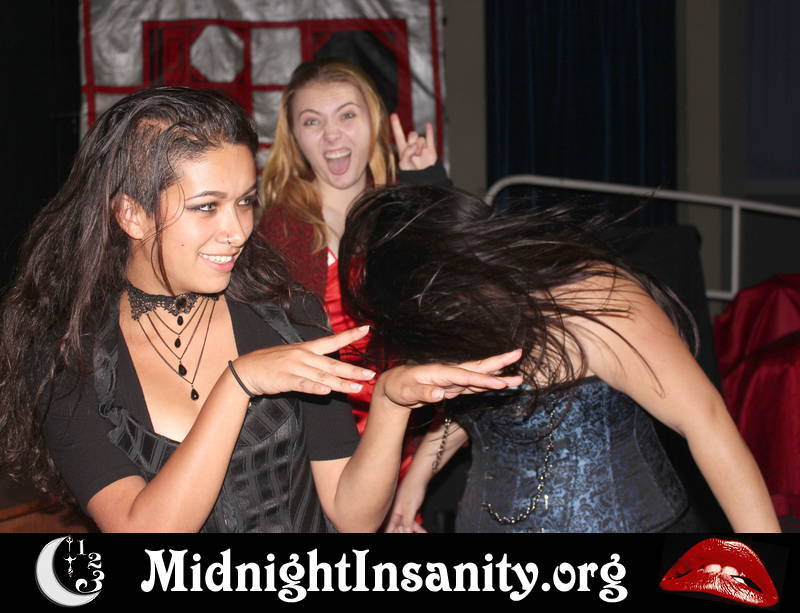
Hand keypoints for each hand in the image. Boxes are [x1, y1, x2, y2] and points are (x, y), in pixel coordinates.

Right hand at [233, 326, 375, 396]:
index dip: (349, 335)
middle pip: (333, 364)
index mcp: (307, 348)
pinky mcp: (286, 380)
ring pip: (323, 376)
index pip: (332, 341)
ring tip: (357, 388)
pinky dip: (316, 388)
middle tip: (371, 374)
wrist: (247, 370)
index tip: (366, 329)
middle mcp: (304, 356)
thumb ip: (312, 362)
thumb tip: (329, 369)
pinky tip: (327, 392)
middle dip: (353, 370)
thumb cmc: (272, 364)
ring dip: (341, 383)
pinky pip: (304, 385)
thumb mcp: (293, 357)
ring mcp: (295, 367)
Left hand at [377, 349, 523, 409]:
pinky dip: (487, 385)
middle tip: (519, 354)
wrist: (395, 386)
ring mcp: (453, 380)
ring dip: (498, 376)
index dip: (484, 380)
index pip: (465, 376)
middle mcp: (449, 372)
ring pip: (479, 377)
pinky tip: (501, 383)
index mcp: (439, 372)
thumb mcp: (406, 392)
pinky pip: (474, 385)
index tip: (501, 383)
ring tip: (518, 377)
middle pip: (477, 368)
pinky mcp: (453, 387)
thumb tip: (439, 394)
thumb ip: (422, 393)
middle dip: (498, 363)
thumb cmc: (399, 387)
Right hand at [385, 477, 427, 532]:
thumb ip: (407, 521)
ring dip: (413, 531)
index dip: (391, 532)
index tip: (397, 533)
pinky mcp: (409, 511)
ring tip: (422, 533)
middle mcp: (396, 514)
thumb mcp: (410, 507)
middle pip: (397, 530)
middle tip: (411, 532)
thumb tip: (406, 532)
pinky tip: (423, 531)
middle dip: (404, 532)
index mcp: (392, 513)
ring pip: (406, 527)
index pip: (388, 529)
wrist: (419, 477)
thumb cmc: (412, 487)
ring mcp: (403, 513)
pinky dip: (418, 528)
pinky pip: (412, 523)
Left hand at [391, 113, 437, 170]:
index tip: (393, 115)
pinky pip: (430, 138)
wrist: (424, 179)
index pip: (399, 134)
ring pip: (421, 138)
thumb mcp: (404, 164)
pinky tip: (428, 125)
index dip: (396, 125)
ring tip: (420, 154)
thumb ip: (407, 152)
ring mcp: (421, 147)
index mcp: (403, 149)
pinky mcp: (430, 149)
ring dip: (420, 145)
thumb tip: (415, 145)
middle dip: (413, 141)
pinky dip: (429, 131)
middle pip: (412, 134)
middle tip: (415, 152)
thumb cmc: (411, 173)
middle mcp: (412, 146)